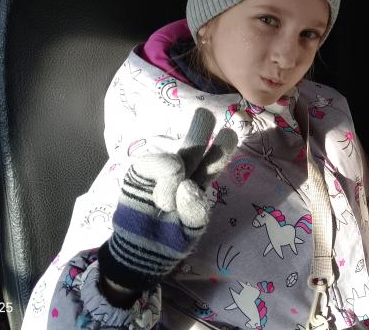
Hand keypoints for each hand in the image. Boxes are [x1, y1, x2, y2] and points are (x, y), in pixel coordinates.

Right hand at [99, 109, 238, 291]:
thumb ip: (194, 210)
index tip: (230, 134)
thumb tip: (187, 185)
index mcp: (198, 183)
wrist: (138, 252)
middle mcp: (182, 172)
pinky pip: (154, 164)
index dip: (221, 150)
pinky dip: (162, 178)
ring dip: (175, 180)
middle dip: (200, 131)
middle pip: (193, 147)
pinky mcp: (139, 173)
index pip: (212, 164)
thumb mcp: (190, 230)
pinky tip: (160, 197)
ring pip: (175, 160)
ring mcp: (159, 171)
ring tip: (167, 205)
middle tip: (205, 115)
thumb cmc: (169, 240)